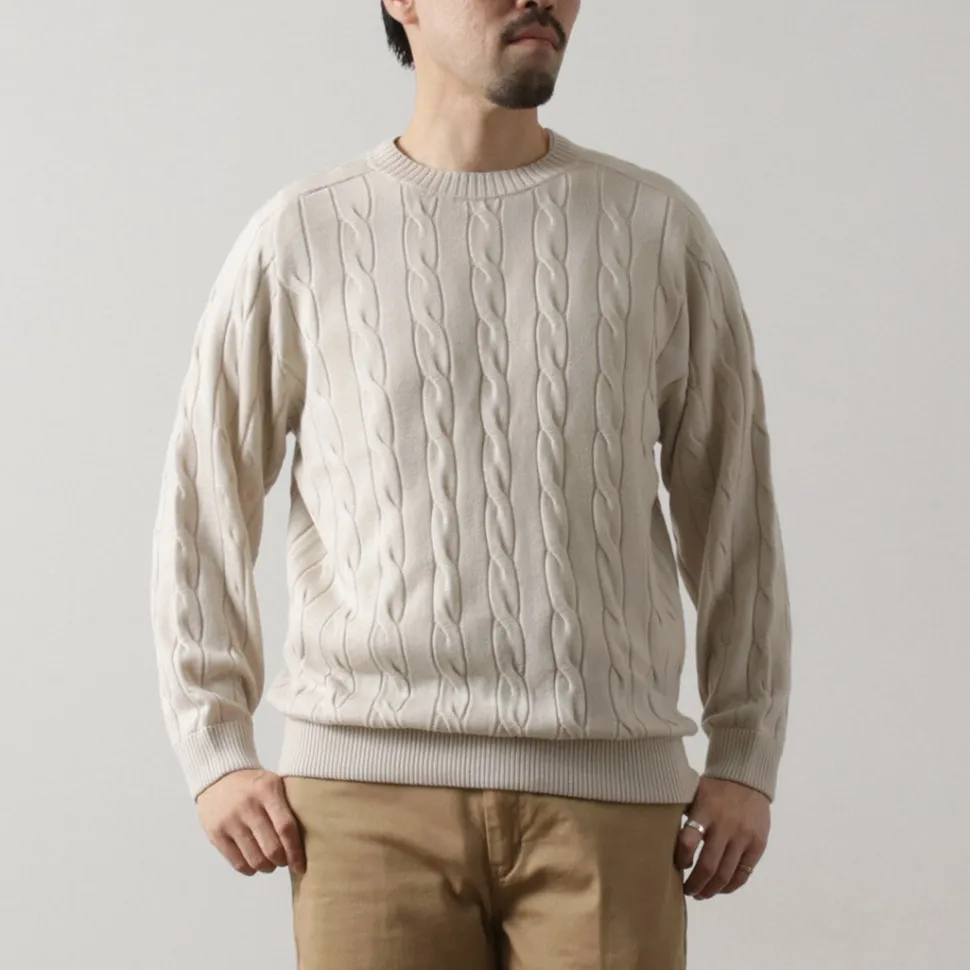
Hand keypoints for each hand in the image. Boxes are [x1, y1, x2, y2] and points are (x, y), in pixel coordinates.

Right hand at [196, 768, 306, 876]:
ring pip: (255, 859)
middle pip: (271, 848)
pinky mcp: (216, 834)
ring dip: (267, 867)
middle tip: (285, 861)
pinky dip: (250, 869)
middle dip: (282, 861)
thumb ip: (287, 806)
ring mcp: (230, 821)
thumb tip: (305, 842)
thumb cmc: (255, 786)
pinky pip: (237, 863)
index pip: (286, 827)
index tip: (301, 865)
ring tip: (271, 863)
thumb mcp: (274, 784)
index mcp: (267, 790)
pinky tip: (255, 863)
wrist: (219, 777)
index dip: (295, 851)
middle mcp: (247, 805)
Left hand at [675, 776, 769, 898]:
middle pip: (708, 865)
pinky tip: (720, 888)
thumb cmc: (713, 789)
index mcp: (705, 810)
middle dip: (695, 884)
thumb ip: (683, 815)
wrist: (746, 779)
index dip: (680, 858)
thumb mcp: (693, 793)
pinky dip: (730, 886)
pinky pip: (743, 874)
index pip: (688, 840)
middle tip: (686, 891)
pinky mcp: (758, 845)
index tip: (675, 865)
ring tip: (701, 894)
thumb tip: (662, 839)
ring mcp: (744, 837)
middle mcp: (725, 826)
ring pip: (726, 874)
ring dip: (711, 890)